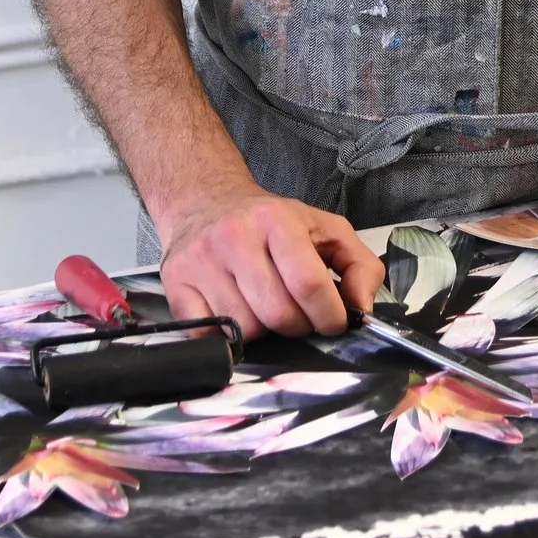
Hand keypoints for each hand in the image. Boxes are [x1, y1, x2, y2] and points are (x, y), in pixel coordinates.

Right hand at [158, 184, 384, 339]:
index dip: (328, 316)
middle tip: (297, 316)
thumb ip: (360, 266)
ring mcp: (200, 260)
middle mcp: (234, 236)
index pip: (308, 283)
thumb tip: (361, 309)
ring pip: (244, 329)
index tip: (332, 322)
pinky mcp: (175, 283)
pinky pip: (207, 336)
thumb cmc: (270, 222)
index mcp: (276, 219)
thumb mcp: (325, 229)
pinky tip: (235, 315)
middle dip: (297, 327)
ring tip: (264, 309)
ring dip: (263, 333)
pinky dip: (226, 338)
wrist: (204, 200)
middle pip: (277, 314)